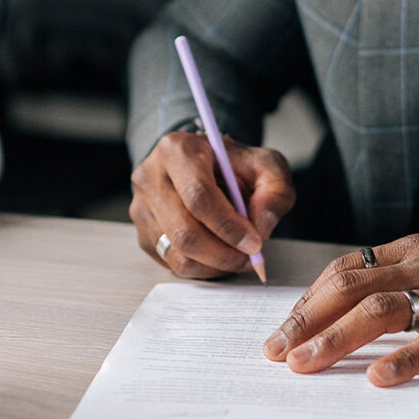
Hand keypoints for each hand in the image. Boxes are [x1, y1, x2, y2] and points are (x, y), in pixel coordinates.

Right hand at [130, 130, 295, 277]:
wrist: (204, 166)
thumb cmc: (232, 165)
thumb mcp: (265, 165)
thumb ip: (275, 190)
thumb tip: (262, 226)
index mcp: (178, 149)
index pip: (198, 195)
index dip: (228, 226)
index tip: (254, 242)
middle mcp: (151, 176)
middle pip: (185, 231)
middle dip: (224, 253)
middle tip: (251, 257)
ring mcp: (142, 207)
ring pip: (178, 253)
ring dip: (216, 264)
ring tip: (239, 256)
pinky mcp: (143, 233)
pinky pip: (173, 264)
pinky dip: (203, 268)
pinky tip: (220, 255)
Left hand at [262, 223, 418, 385]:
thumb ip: (403, 274)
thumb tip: (352, 300)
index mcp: (413, 251)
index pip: (346, 269)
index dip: (310, 299)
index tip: (284, 328)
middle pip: (350, 288)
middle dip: (306, 320)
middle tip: (276, 351)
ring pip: (380, 310)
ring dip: (336, 339)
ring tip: (305, 365)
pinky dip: (405, 359)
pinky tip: (378, 377)